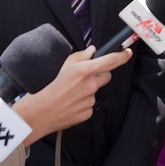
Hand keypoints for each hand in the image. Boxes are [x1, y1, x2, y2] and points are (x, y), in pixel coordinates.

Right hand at [14, 46, 132, 144]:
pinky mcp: (87, 113)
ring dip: (88, 89)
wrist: (37, 114)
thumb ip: (80, 57)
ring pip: (95, 91)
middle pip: (106, 76)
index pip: (110, 61)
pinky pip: (89, 104)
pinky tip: (69, 102)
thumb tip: (92, 52)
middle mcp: (90, 85)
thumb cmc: (45, 87)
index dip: (122, 56)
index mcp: (84, 71)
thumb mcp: (60, 66)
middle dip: (100, 74)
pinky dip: (82, 102)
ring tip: (69, 92)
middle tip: (84, 76)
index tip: (127, 53)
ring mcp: (89, 100)